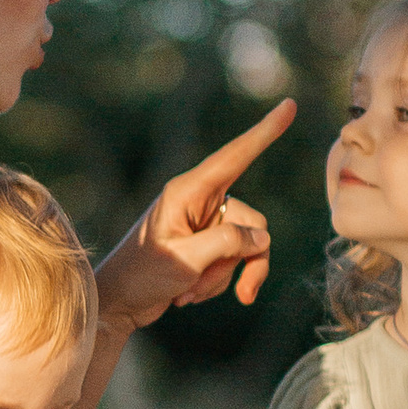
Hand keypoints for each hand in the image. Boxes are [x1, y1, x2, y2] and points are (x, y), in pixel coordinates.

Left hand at [98, 99, 295, 324]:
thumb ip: (226, 244)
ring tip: (189, 293)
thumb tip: (261, 239)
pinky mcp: (206, 245)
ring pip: (246, 246)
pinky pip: (234, 260)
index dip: (265, 131)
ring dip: (224, 276)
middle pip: (251, 222)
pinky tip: (187, 294)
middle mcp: (199, 201)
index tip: (289, 104)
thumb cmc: (141, 276)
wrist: (117, 304)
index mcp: (188, 191)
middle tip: (227, 289)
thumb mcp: (184, 260)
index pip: (235, 156)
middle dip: (243, 261)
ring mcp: (203, 224)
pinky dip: (218, 282)